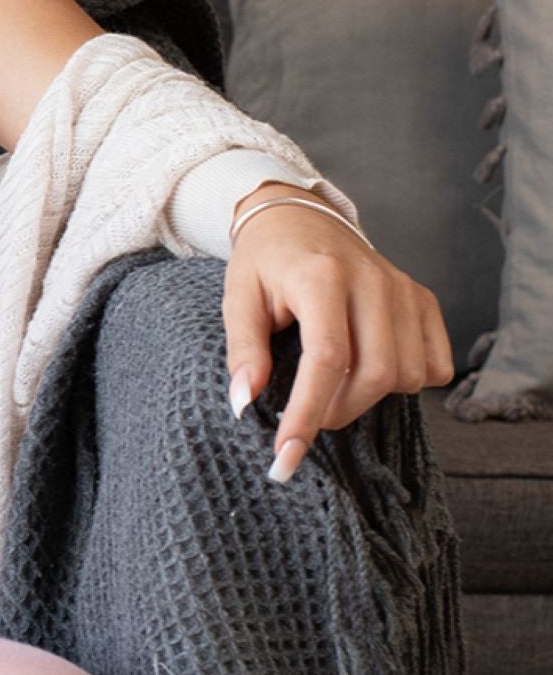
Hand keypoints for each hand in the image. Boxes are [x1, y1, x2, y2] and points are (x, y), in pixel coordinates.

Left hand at [224, 187, 453, 481]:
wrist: (298, 219)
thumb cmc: (264, 263)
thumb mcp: (238, 299)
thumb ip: (243, 351)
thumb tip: (243, 405)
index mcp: (320, 277)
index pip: (326, 359)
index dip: (307, 413)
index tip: (287, 455)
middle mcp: (372, 280)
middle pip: (375, 374)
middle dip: (338, 412)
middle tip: (307, 417)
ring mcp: (404, 289)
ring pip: (409, 375)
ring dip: (369, 398)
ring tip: (333, 386)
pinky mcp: (423, 299)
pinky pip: (435, 365)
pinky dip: (408, 382)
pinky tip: (370, 370)